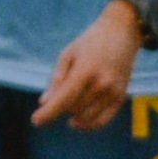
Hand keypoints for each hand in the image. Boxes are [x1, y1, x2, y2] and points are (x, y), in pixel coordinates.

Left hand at [35, 0, 144, 130]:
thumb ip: (56, 79)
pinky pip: (101, 121)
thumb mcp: (68, 54)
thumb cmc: (90, 43)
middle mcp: (102, 83)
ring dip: (72, 114)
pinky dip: (87, 125)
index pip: (65, 97)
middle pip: (72, 108)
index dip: (49, 111)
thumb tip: (44, 102)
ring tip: (70, 99)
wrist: (122, 33)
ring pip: (85, 117)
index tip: (35, 120)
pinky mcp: (121, 98)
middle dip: (60, 105)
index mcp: (86, 69)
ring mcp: (114, 92)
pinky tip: (75, 122)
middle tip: (61, 90)